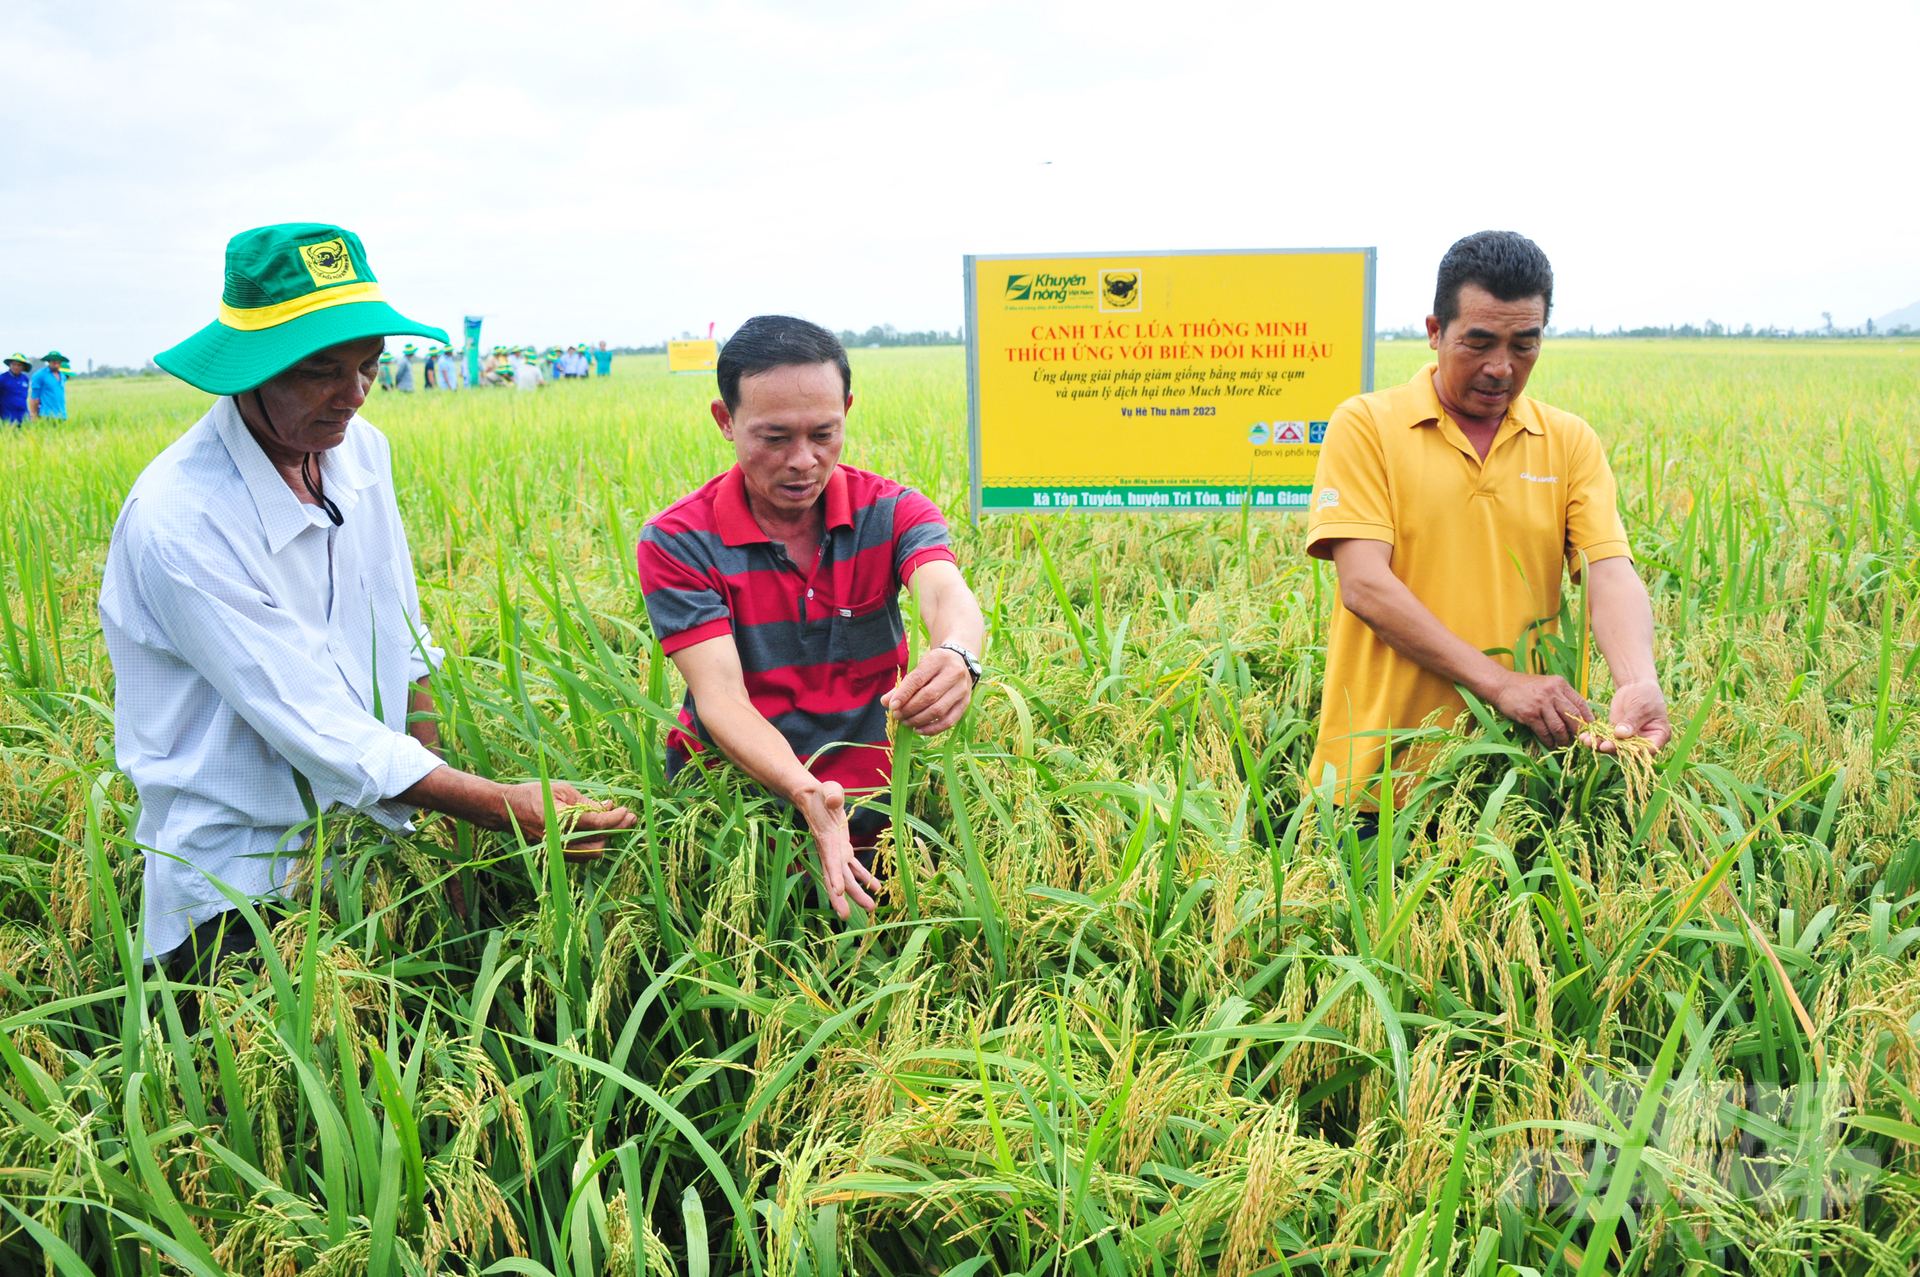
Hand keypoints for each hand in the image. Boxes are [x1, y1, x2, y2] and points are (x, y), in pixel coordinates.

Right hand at [497, 780, 634, 859]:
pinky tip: (600, 827)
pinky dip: (594, 841)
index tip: (627, 811)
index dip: (616, 819)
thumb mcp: (562, 791)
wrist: (507, 810)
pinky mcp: (556, 854)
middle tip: (629, 816)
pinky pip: (582, 853)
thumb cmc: (534, 794)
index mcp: (561, 821)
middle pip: (599, 843)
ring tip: (617, 820)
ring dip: (606, 837)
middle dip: (616, 830)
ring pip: (592, 852)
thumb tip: (609, 807)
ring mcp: (557, 850)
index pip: (597, 824)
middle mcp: (560, 840)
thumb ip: (587, 802)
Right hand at [797, 780, 878, 919]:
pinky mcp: (843, 849)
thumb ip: (831, 794)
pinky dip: (864, 878)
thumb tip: (834, 799)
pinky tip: (876, 888)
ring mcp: (836, 852)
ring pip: (846, 877)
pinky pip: (853, 868)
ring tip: (871, 907)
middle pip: (835, 878)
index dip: (835, 876)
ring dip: (857, 892)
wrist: (814, 798)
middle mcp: (830, 850)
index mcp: (827, 838)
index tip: (839, 893)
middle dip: (841, 898)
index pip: (830, 860)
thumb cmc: (821, 793)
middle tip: (847, 916)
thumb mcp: (827, 789)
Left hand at [881, 647, 973, 735]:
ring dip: (918, 720)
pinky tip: (918, 729)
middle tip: (897, 715)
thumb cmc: (933, 666)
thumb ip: (902, 685)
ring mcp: (962, 689)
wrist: (960, 662)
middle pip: (929, 696)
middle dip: (910, 709)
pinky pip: (949, 721)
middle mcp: (954, 673)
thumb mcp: (919, 668)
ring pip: (938, 710)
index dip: (904, 694)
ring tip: (905, 722)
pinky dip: (932, 729)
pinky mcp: (965, 703)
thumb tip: (885, 702)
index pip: (918, 679)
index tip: (892, 705)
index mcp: (938, 660)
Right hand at [1489, 670, 1594, 748]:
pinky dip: (1549, 741)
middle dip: (1577, 732)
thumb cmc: (1526, 687)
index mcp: (1560, 684)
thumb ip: (1562, 696)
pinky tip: (1550, 744)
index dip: (1588, 719)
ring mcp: (1541, 703)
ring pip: (1559, 727)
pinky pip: (1544, 732)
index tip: (1590, 730)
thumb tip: (1577, 716)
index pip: (1581, 703)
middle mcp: (1552, 693)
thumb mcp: (1547, 684)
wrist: (1502, 685)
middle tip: (1578, 740)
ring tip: (1563, 744)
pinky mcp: (1529, 714)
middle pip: (1573, 716)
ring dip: (1563, 739)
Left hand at [1584, 680, 1671, 752]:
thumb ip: (1632, 721)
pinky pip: (1605, 739)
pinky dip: (1595, 738)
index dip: (1636, 752)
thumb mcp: (1640, 706)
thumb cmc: (1646, 695)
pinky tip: (1584, 737)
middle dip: (1614, 749)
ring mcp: (1629, 739)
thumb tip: (1621, 735)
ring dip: (1600, 745)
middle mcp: (1644, 741)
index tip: (1623, 748)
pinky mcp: (1615, 734)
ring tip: (1587, 741)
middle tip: (1602, 746)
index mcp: (1659, 736)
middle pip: (1629, 751)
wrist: (1635, 685)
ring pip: (1615, 747)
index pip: (1649, 750)